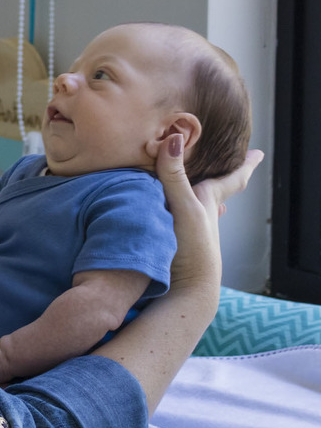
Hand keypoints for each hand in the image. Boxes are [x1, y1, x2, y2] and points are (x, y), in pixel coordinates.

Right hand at [156, 134, 262, 289]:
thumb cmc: (191, 247)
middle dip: (222, 176)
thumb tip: (175, 138)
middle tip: (227, 162)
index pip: (232, 179)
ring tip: (198, 184)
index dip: (245, 165)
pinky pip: (178, 216)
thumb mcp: (184, 206)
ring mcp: (189, 229)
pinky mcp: (173, 241)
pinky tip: (169, 212)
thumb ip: (175, 175)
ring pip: (199, 204)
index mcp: (208, 200)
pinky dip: (176, 208)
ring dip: (199, 193)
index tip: (258, 154)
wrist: (186, 289)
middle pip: (217, 190)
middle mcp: (202, 213)